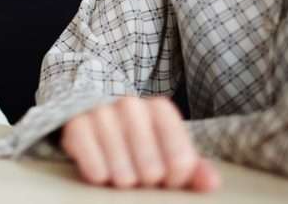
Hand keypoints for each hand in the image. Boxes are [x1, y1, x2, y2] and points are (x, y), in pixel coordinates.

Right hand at [60, 96, 220, 191]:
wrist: (92, 118)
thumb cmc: (137, 141)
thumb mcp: (166, 151)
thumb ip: (192, 167)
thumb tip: (211, 182)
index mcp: (160, 109)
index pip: (181, 160)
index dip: (176, 179)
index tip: (167, 177)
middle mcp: (131, 104)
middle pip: (151, 169)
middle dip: (146, 181)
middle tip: (139, 174)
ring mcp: (101, 112)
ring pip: (122, 172)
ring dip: (122, 181)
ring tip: (121, 174)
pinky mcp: (76, 124)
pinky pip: (94, 167)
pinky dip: (99, 176)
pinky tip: (102, 171)